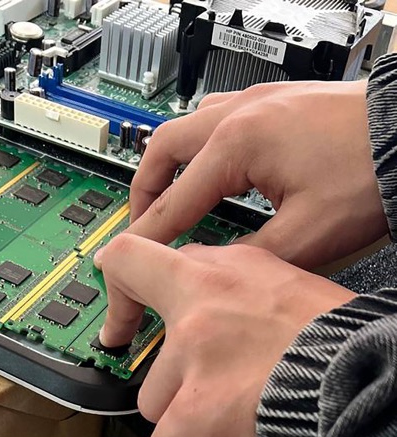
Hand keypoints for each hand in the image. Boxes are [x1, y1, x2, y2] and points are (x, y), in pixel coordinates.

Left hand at [99, 237, 354, 436]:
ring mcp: (194, 359)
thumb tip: (206, 290)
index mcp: (223, 272)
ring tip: (222, 419)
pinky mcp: (198, 411)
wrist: (370, 381)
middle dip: (162, 367)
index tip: (119, 304)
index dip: (120, 284)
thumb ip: (236, 282)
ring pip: (153, 396)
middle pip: (139, 341)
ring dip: (181, 412)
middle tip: (181, 381)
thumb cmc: (339, 340)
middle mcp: (200, 308)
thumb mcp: (286, 284)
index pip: (138, 258)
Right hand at [120, 80, 385, 269]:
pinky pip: (215, 120)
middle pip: (162, 148)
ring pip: (185, 128)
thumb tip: (214, 268)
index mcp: (238, 143)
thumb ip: (247, 257)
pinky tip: (210, 171)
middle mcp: (239, 115)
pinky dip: (199, 150)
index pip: (174, 201)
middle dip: (144, 190)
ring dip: (169, 165)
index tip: (127, 258)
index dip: (147, 237)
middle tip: (141, 224)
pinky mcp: (273, 104)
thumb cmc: (373, 175)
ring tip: (169, 198)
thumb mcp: (307, 236)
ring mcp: (256, 103)